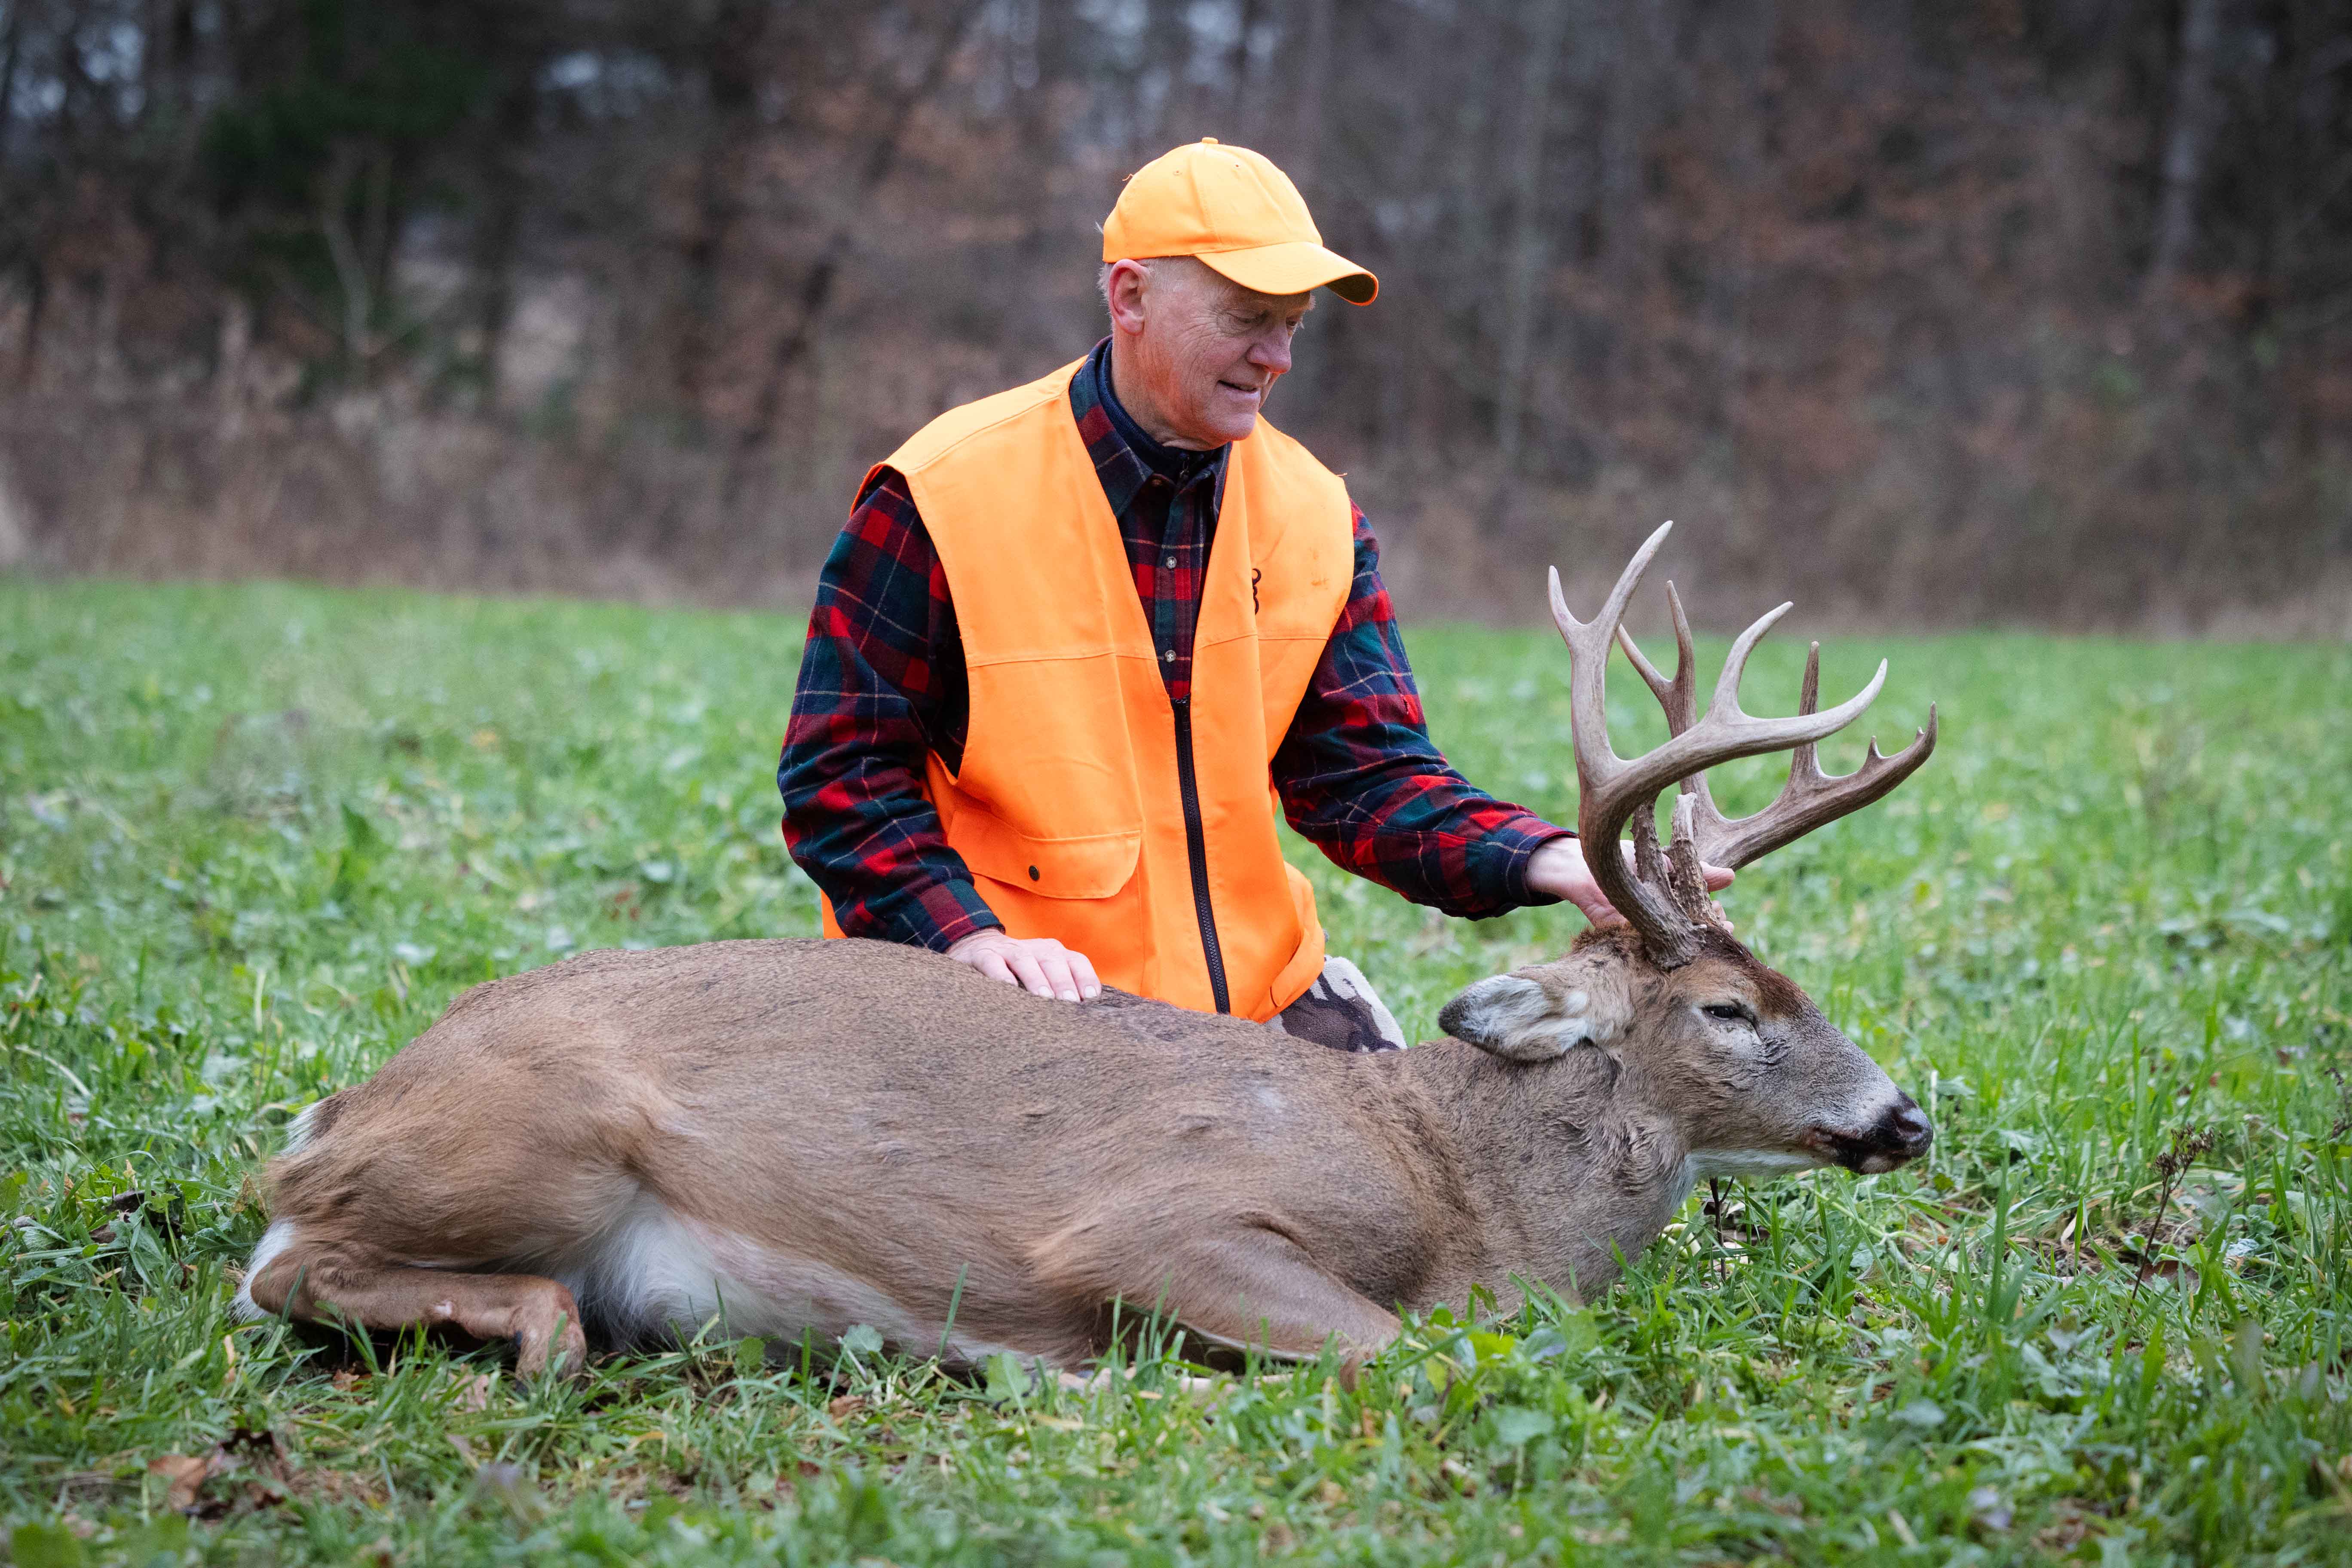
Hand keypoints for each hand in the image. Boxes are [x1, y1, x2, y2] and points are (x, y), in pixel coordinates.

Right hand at [946, 930, 1101, 1000]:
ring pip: (1025, 960)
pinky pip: (993, 963)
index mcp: (1053, 953)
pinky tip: (1008, 988)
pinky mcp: (984, 955)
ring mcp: (1009, 950)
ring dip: (1036, 978)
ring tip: (1045, 998)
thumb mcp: (1041, 973)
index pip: (1076, 961)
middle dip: (1063, 981)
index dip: (1085, 977)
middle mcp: (1035, 949)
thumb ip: (1060, 988)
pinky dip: (1001, 974)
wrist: (976, 946)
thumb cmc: (1017, 971)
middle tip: (1070, 1003)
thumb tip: (1084, 1017)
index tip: (1090, 998)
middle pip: (1054, 960)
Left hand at [1526, 836, 1733, 927]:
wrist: (1582, 862)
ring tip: (1706, 939)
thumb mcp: (1665, 861)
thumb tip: (1729, 875)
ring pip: (1670, 942)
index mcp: (1670, 904)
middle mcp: (1658, 920)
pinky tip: (1672, 942)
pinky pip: (1643, 945)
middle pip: (1688, 933)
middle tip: (1724, 929)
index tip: (1726, 918)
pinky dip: (1659, 944)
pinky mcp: (1620, 936)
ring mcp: (1640, 930)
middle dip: (1708, 933)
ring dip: (1690, 943)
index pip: (1698, 915)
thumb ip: (1694, 870)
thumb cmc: (1623, 859)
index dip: (1713, 918)